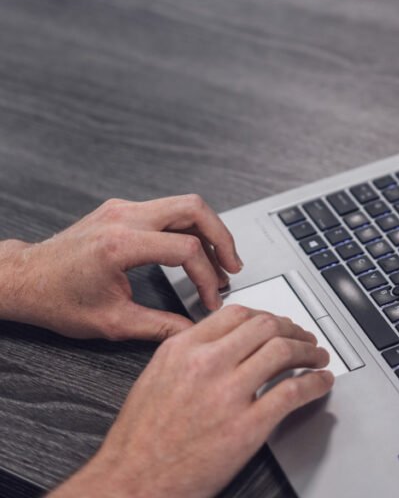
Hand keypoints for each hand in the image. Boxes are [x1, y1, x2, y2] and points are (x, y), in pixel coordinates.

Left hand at [0, 195, 241, 340]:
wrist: (26, 279)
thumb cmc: (57, 300)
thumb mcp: (111, 323)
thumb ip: (159, 327)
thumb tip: (192, 332)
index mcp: (121, 244)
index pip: (184, 248)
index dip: (206, 276)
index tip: (211, 299)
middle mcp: (124, 217)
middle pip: (193, 208)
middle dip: (221, 236)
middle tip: (233, 265)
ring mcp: (122, 209)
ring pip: (182, 203)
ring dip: (207, 230)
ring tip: (220, 260)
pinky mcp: (121, 210)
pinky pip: (165, 209)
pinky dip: (186, 228)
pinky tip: (193, 250)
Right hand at [51, 305, 333, 497]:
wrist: (131, 481)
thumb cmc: (139, 439)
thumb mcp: (156, 376)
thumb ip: (189, 352)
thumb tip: (221, 343)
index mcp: (183, 349)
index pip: (237, 313)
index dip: (265, 316)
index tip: (276, 323)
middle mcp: (207, 364)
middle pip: (265, 326)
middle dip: (291, 328)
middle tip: (303, 336)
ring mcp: (228, 394)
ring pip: (283, 351)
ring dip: (308, 351)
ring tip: (317, 356)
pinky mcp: (246, 427)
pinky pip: (292, 392)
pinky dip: (314, 383)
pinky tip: (320, 382)